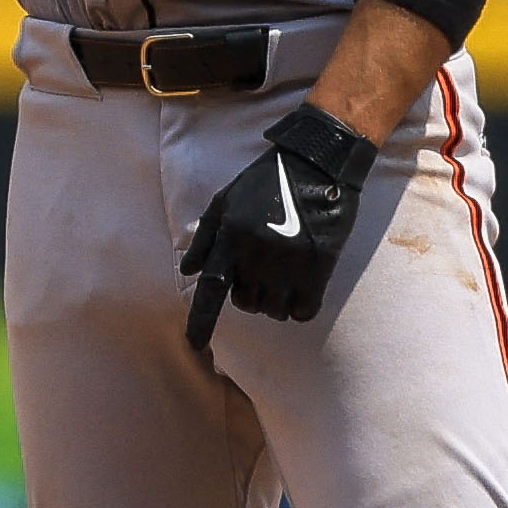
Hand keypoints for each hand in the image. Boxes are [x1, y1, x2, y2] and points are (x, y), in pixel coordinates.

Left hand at [181, 107, 375, 348]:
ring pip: (274, 311)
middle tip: (263, 272)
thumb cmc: (267, 180)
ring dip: (276, 302)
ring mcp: (289, 264)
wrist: (318, 163)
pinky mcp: (318, 269)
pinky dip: (301, 307)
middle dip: (250, 295)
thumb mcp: (226, 199)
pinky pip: (303, 311)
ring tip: (284, 276)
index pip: (211, 289)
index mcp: (231, 238)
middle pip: (246, 304)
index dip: (201, 320)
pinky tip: (303, 290)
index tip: (194, 344)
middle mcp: (257, 255)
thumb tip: (189, 270)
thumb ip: (205, 237)